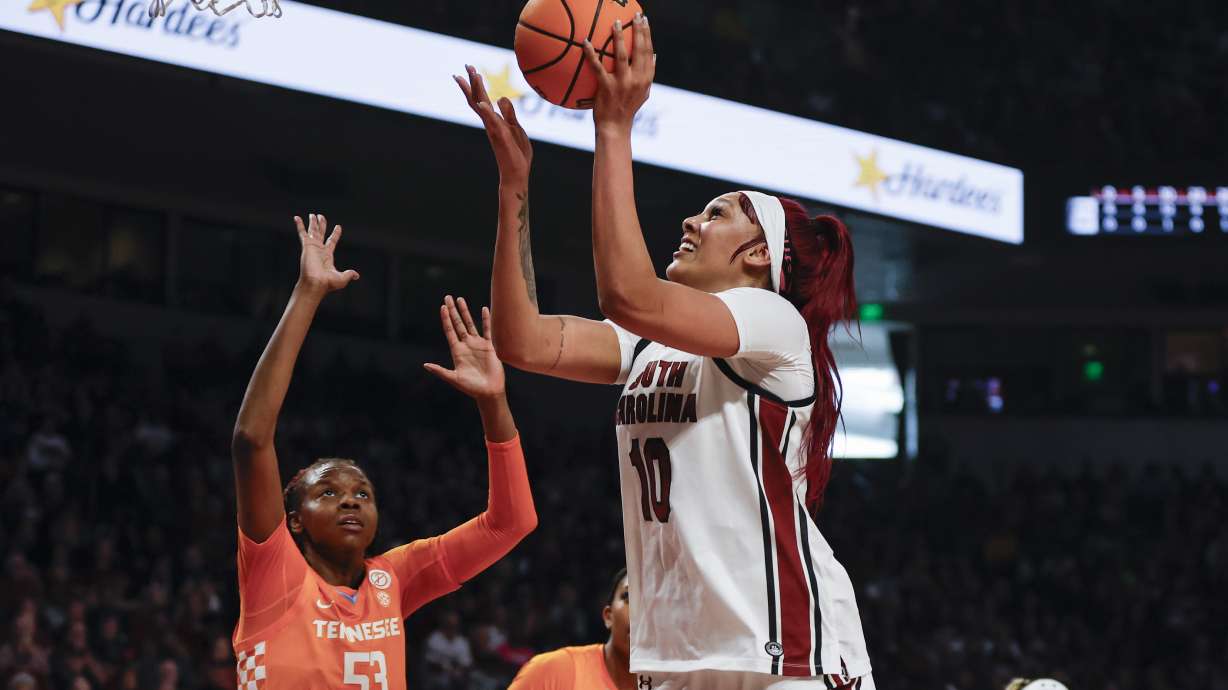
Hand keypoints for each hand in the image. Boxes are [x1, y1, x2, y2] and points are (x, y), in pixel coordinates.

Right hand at [294, 213, 359, 296]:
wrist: (316, 283)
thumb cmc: (327, 283)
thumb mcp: (342, 278)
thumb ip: (349, 274)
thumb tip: (356, 275)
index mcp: (328, 255)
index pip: (332, 241)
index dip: (335, 234)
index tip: (338, 227)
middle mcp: (319, 250)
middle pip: (321, 234)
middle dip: (322, 225)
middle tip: (321, 216)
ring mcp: (312, 247)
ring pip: (313, 231)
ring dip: (313, 223)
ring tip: (313, 215)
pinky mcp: (306, 246)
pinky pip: (302, 233)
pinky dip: (299, 225)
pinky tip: (297, 217)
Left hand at [424, 296, 505, 399]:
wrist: (488, 392)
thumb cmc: (471, 388)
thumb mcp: (454, 379)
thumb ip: (440, 371)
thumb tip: (425, 365)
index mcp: (456, 351)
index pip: (449, 331)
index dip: (446, 319)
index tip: (442, 307)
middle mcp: (466, 345)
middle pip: (457, 324)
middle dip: (453, 311)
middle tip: (448, 297)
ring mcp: (477, 345)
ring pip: (470, 324)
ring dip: (465, 312)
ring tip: (460, 299)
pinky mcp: (489, 347)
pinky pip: (487, 330)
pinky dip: (486, 320)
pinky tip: (484, 309)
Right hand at [455, 65, 533, 185]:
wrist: (517, 174)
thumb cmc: (517, 153)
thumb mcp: (516, 129)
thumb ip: (509, 114)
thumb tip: (501, 97)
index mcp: (495, 120)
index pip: (482, 99)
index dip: (476, 85)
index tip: (471, 70)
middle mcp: (491, 123)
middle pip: (477, 99)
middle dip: (471, 83)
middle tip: (465, 65)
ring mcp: (494, 129)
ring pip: (482, 106)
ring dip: (478, 90)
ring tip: (474, 74)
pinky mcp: (500, 137)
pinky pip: (492, 123)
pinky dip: (487, 113)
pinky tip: (483, 103)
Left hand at [582, 13, 654, 133]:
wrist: (615, 127)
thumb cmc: (627, 109)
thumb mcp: (643, 93)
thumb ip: (648, 74)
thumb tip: (654, 55)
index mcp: (646, 79)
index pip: (649, 52)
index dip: (647, 34)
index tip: (644, 20)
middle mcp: (637, 80)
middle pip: (640, 50)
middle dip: (639, 29)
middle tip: (636, 14)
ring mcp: (622, 83)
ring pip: (622, 55)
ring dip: (619, 37)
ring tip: (616, 22)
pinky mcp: (607, 88)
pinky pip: (598, 67)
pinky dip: (591, 54)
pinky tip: (585, 42)